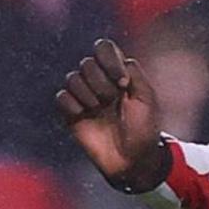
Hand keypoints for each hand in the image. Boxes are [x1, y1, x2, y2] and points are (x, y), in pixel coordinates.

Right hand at [54, 38, 167, 190]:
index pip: (104, 48)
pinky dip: (72, 105)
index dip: (109, 60)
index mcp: (117, 73)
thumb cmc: (143, 129)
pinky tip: (84, 116)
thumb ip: (134, 72)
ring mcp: (84, 97)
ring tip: (99, 110)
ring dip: (87, 94)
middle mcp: (98, 81)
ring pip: (73, 78)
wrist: (132, 160)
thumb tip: (119, 59)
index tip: (122, 83)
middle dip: (101, 83)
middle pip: (87, 63)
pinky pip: (61, 97)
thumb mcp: (147, 98)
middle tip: (113, 102)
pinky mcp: (72, 114)